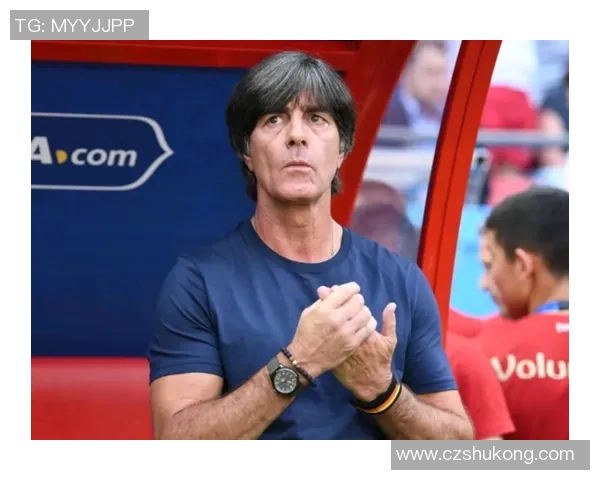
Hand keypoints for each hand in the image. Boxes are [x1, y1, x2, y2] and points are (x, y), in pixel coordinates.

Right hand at [288, 282, 376, 378]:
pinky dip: (368, 322)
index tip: (353, 289)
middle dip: (357, 299)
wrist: (306, 359)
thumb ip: (323, 300)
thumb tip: (334, 289)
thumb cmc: (305, 333)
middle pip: (358, 301)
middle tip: (354, 303)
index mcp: (325, 309)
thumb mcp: (309, 312)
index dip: (352, 288)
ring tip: (359, 313)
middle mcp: (337, 319)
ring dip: (363, 310)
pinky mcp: (353, 343)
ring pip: (366, 313)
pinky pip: (369, 328)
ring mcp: (346, 332)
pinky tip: (363, 323)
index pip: (345, 291)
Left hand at [319, 286, 397, 401]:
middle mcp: (347, 331)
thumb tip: (391, 304)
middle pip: (334, 305)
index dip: (343, 292)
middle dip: (332, 296)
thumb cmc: (380, 359)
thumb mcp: (389, 341)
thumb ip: (389, 321)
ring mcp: (337, 340)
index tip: (338, 289)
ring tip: (323, 302)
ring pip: (325, 314)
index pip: (349, 301)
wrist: (366, 382)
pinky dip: (319, 320)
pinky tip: (321, 316)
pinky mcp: (329, 348)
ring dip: (323, 305)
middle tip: (328, 293)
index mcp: (361, 326)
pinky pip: (321, 330)